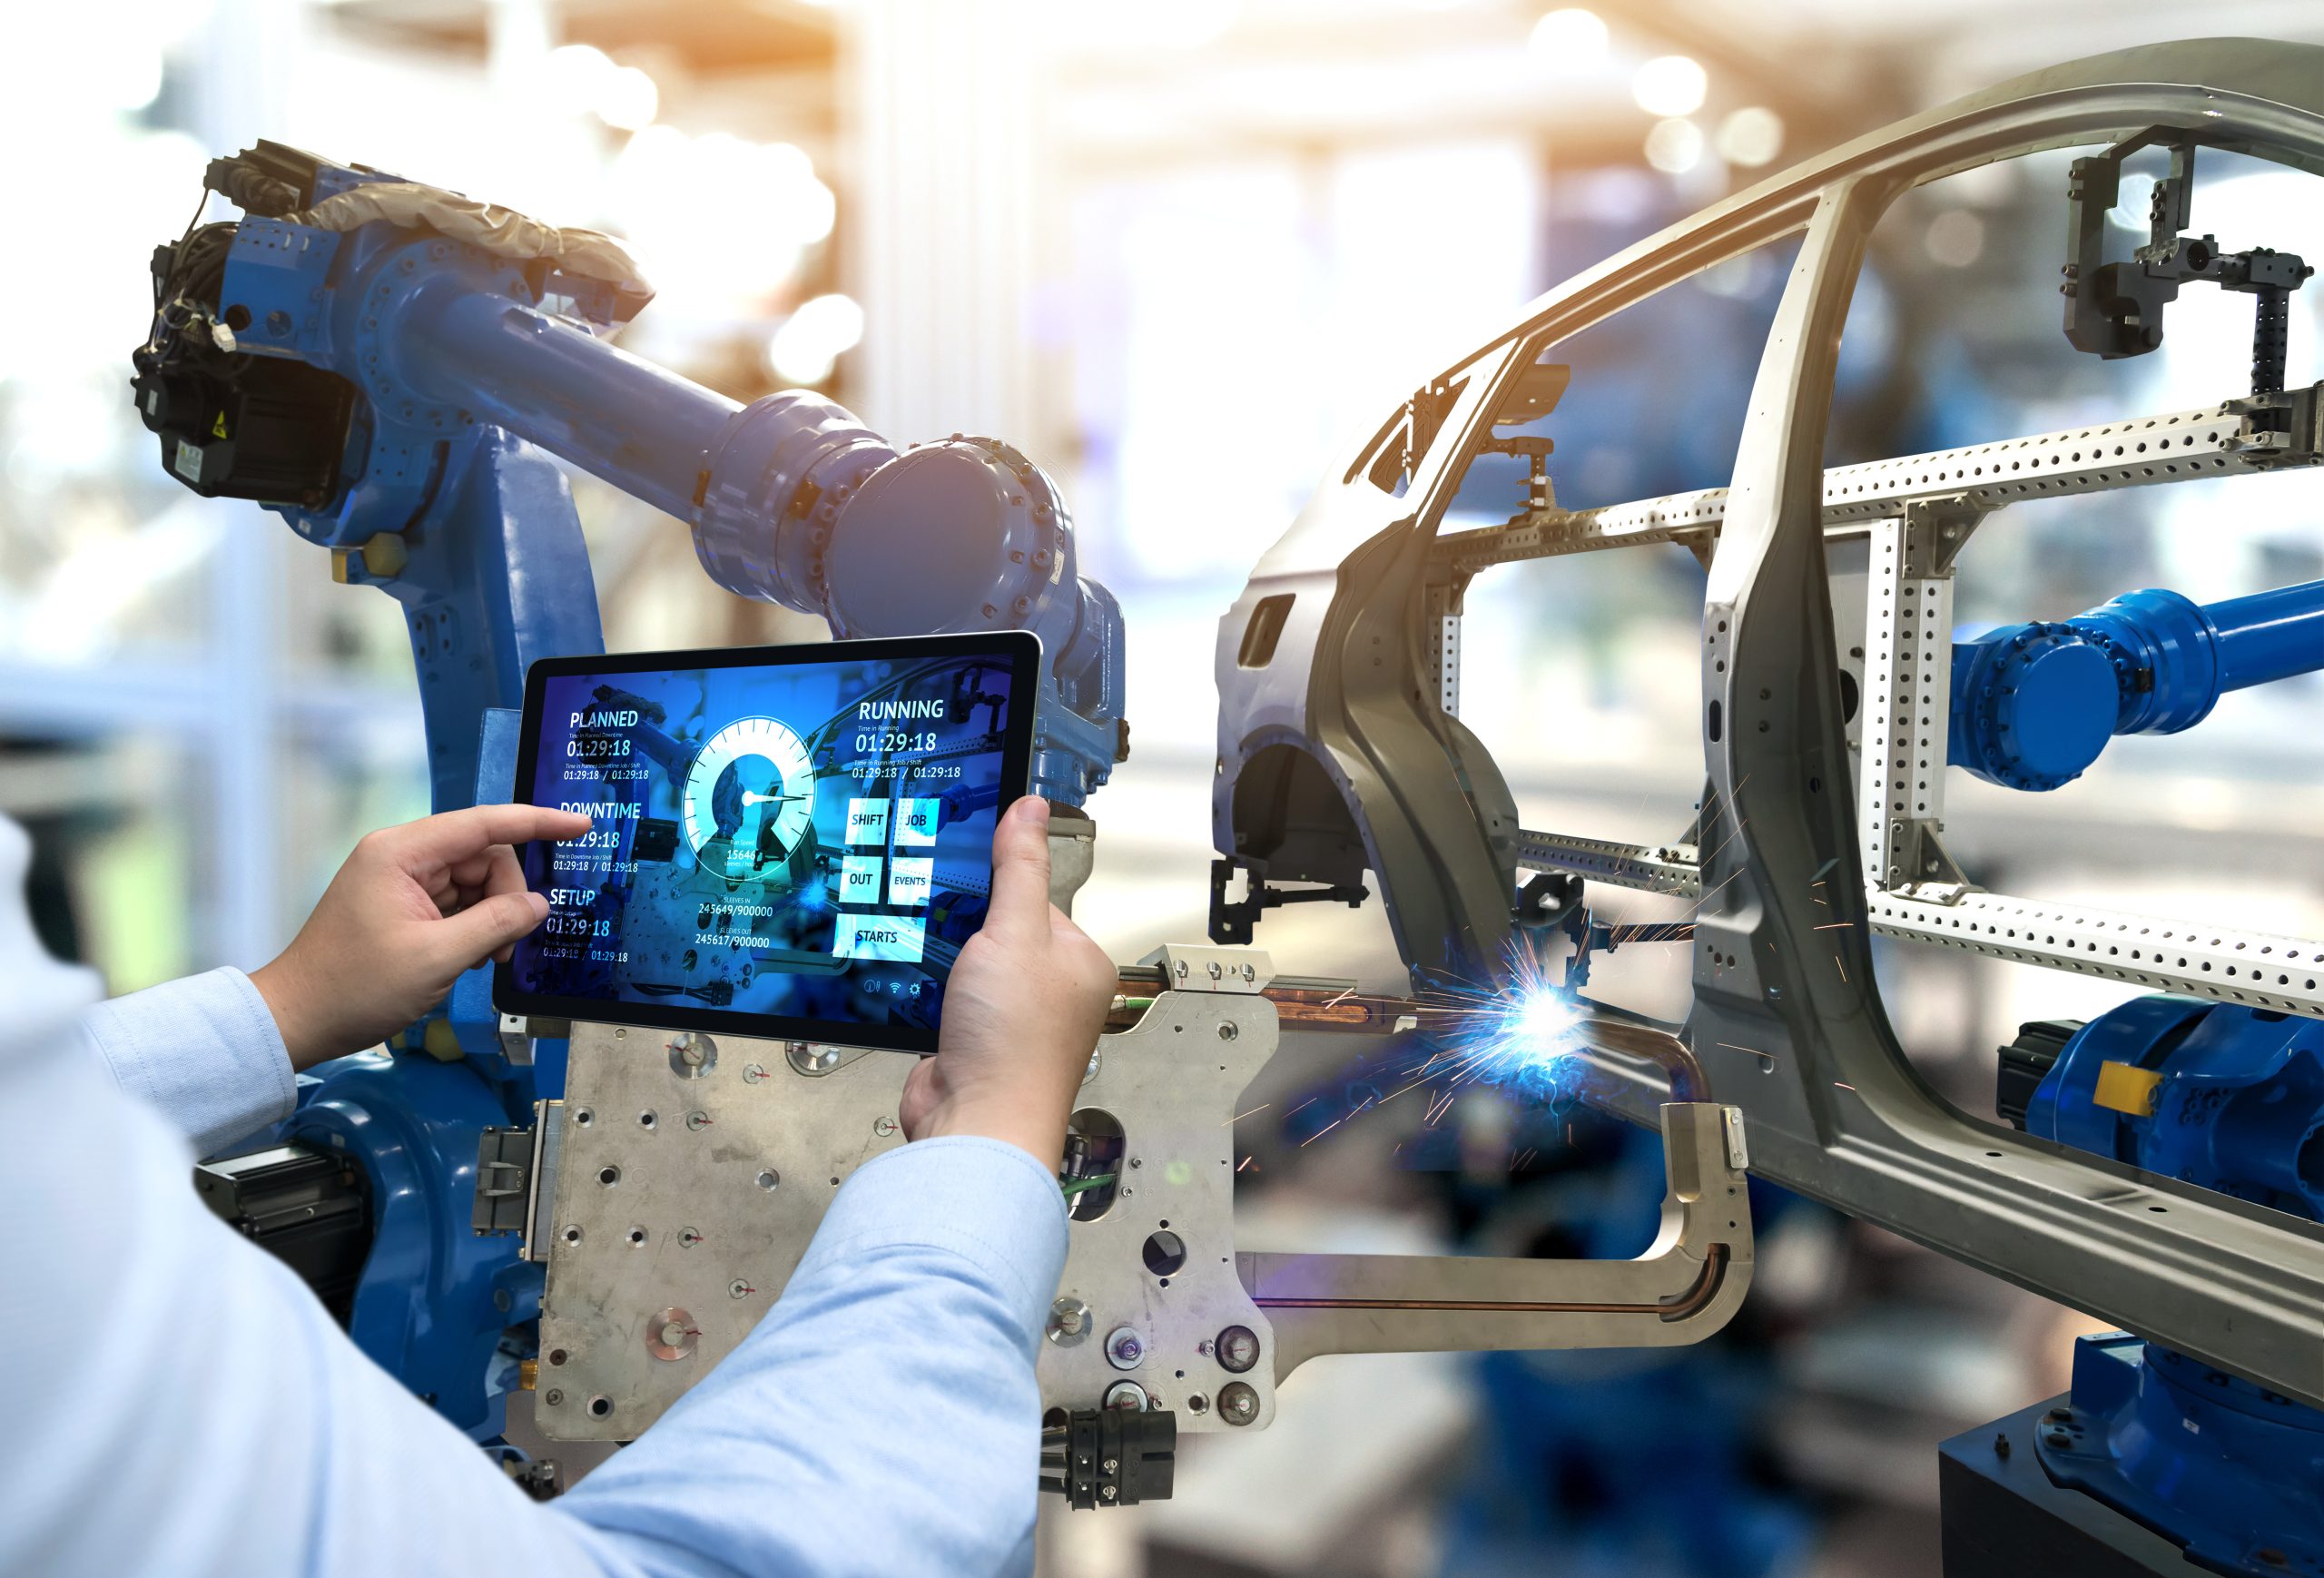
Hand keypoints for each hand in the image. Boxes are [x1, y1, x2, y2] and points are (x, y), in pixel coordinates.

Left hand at [251, 804, 591, 1068]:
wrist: (298, 1020)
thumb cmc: (355, 987)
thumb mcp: (438, 958)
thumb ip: (496, 924)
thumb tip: (538, 906)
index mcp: (402, 852)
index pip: (485, 824)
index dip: (538, 823)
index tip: (580, 825)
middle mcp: (401, 856)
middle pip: (483, 857)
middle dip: (506, 897)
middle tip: (504, 947)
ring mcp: (399, 880)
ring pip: (473, 883)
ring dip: (489, 918)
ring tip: (480, 960)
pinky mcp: (400, 905)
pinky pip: (455, 903)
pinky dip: (471, 927)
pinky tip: (467, 957)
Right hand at [899, 797, 1115, 1170]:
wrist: (975, 1123)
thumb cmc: (1014, 1041)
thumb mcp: (1015, 931)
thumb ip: (1019, 868)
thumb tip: (1031, 807)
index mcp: (1080, 962)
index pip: (1037, 900)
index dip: (999, 889)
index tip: (964, 872)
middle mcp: (1051, 993)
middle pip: (996, 931)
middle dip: (963, 927)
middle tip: (938, 916)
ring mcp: (1009, 1020)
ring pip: (964, 966)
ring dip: (940, 961)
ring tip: (925, 957)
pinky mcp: (969, 1042)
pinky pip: (941, 999)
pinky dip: (923, 992)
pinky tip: (911, 987)